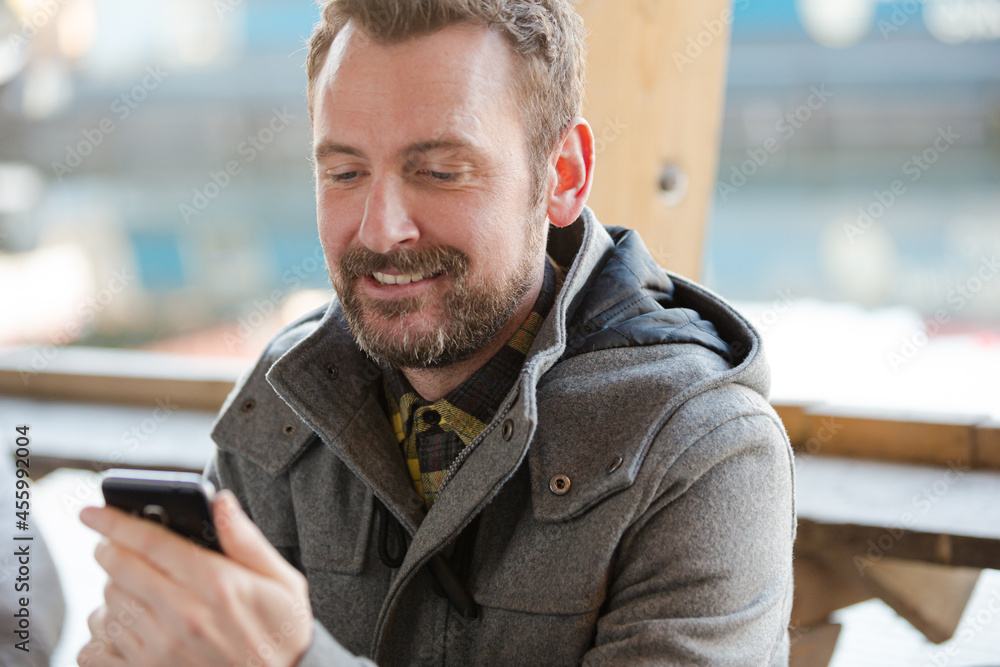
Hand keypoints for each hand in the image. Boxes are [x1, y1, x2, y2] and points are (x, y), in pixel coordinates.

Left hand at [77, 489, 312, 665]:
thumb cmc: (283, 632)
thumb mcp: (282, 582)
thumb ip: (247, 540)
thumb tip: (220, 501)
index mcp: (217, 583)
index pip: (150, 541)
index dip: (114, 522)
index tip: (92, 511)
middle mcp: (185, 614)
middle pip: (119, 569)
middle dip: (109, 549)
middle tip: (112, 544)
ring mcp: (164, 647)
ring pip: (109, 603)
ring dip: (112, 586)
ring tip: (131, 582)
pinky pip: (101, 643)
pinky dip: (105, 626)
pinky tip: (125, 620)